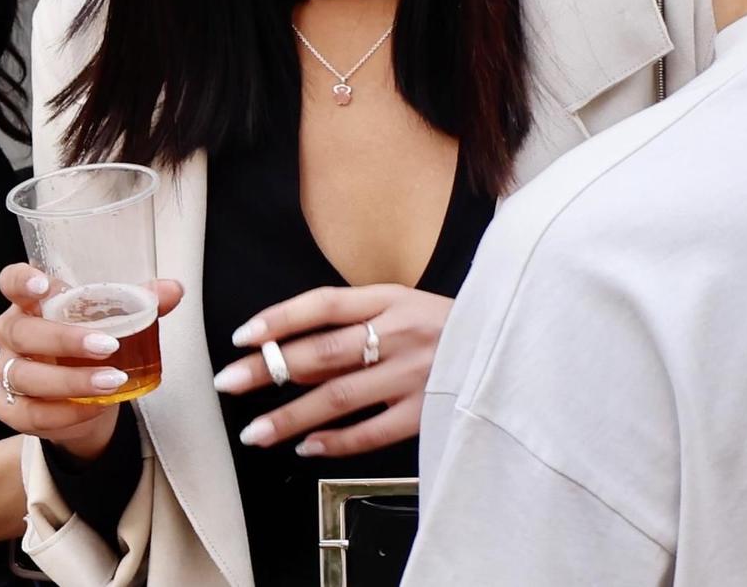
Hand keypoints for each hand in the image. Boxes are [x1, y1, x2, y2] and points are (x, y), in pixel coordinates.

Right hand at [0, 263, 184, 460]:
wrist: (81, 401)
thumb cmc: (87, 348)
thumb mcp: (111, 321)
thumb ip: (140, 302)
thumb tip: (174, 290)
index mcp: (30, 303)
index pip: (11, 282)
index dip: (21, 281)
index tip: (43, 286)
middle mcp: (11, 334)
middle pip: (22, 332)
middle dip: (64, 339)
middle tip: (107, 346)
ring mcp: (6, 372)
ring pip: (25, 376)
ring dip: (70, 381)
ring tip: (111, 381)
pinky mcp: (10, 409)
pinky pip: (31, 413)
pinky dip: (65, 413)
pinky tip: (94, 408)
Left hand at [212, 284, 449, 458]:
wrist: (518, 349)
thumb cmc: (448, 329)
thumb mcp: (406, 306)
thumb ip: (358, 321)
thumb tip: (292, 349)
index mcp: (392, 299)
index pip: (324, 304)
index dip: (279, 318)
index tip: (240, 336)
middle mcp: (400, 333)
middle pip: (322, 352)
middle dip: (268, 369)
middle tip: (228, 383)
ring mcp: (415, 375)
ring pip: (339, 397)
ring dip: (290, 416)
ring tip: (254, 431)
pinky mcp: (429, 412)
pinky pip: (372, 432)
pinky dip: (336, 442)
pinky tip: (307, 448)